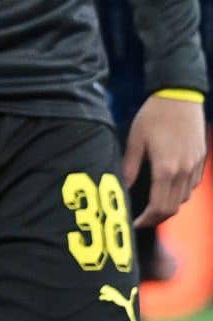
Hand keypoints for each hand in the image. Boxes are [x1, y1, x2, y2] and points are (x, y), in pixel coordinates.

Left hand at [124, 94, 208, 226]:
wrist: (179, 98)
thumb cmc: (153, 116)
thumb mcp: (135, 139)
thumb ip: (129, 166)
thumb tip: (120, 186)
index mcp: (165, 168)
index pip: (159, 206)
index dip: (147, 219)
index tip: (135, 223)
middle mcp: (183, 171)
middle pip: (173, 208)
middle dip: (156, 218)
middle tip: (141, 219)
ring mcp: (195, 167)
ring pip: (183, 199)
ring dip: (168, 205)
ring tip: (151, 205)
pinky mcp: (200, 161)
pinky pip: (191, 186)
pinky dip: (179, 193)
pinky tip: (166, 188)